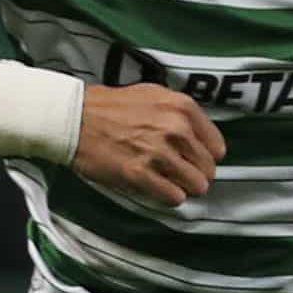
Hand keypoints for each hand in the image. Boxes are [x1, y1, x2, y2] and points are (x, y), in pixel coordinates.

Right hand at [71, 83, 223, 206]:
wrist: (75, 117)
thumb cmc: (111, 106)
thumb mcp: (154, 94)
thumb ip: (180, 113)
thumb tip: (201, 137)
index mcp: (182, 108)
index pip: (217, 147)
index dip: (206, 157)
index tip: (193, 160)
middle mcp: (176, 129)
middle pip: (208, 169)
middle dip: (195, 175)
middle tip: (178, 174)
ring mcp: (159, 153)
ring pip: (196, 186)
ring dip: (183, 188)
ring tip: (167, 182)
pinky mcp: (140, 174)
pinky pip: (174, 197)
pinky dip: (168, 197)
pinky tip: (156, 188)